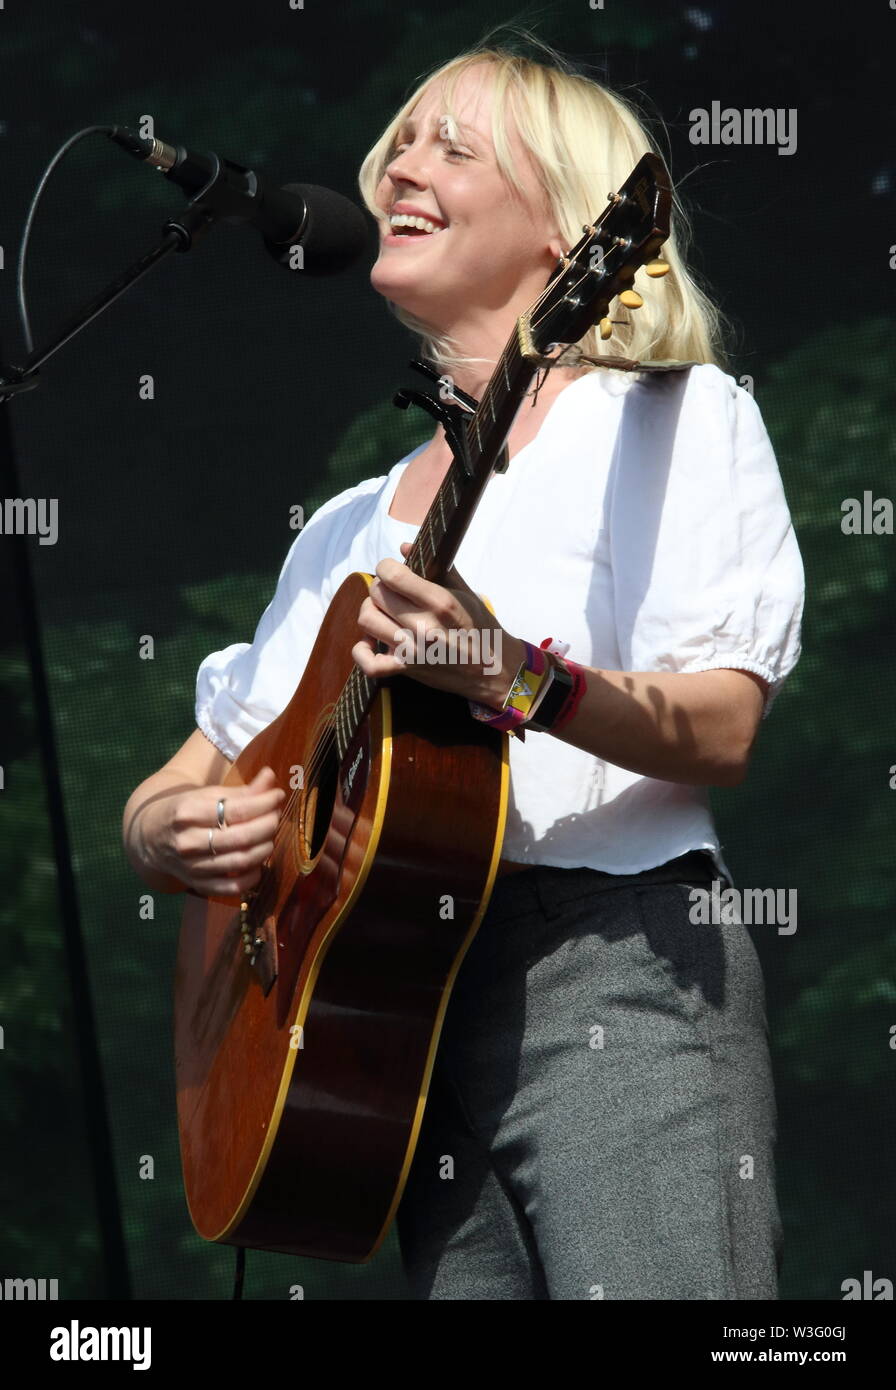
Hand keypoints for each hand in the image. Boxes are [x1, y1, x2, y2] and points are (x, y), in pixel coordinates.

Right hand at [157, 766, 285, 896]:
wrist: (150, 837)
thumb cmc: (185, 811)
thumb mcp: (206, 794)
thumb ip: (241, 790)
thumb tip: (271, 777)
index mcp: (187, 812)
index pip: (237, 809)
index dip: (264, 802)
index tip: (278, 795)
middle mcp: (187, 841)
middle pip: (241, 836)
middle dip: (268, 825)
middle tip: (276, 816)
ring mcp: (191, 866)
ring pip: (240, 861)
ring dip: (264, 848)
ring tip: (270, 836)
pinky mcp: (196, 884)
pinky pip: (231, 887)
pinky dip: (252, 877)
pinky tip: (258, 863)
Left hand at [351, 541, 525, 705]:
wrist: (494, 669)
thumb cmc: (480, 627)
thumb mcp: (466, 592)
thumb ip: (437, 567)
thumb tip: (404, 547)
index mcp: (439, 601)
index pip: (391, 574)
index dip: (386, 567)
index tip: (393, 571)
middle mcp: (423, 625)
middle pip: (376, 594)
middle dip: (381, 587)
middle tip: (392, 592)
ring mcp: (413, 650)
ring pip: (367, 619)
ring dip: (372, 612)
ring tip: (384, 613)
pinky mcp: (406, 670)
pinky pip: (369, 663)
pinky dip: (362, 652)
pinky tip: (371, 641)